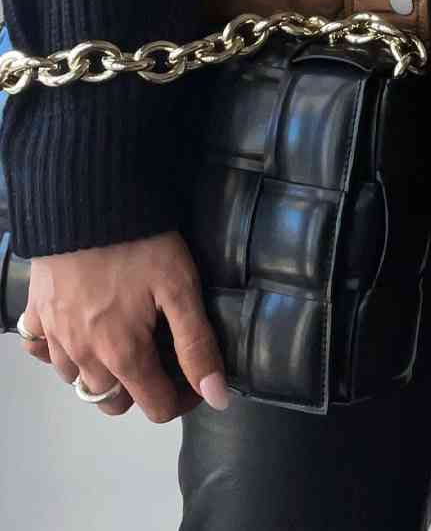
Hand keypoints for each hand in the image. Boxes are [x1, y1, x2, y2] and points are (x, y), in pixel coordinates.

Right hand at [18, 229, 228, 422]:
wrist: (85, 200)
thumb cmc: (139, 242)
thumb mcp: (180, 287)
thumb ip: (197, 345)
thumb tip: (217, 396)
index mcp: (123, 354)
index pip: (155, 408)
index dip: (182, 399)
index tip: (195, 378)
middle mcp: (83, 356)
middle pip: (113, 403)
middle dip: (140, 391)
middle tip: (159, 358)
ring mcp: (55, 337)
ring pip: (76, 382)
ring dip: (100, 375)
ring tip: (123, 343)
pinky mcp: (36, 312)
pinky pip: (41, 351)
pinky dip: (59, 352)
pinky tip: (77, 331)